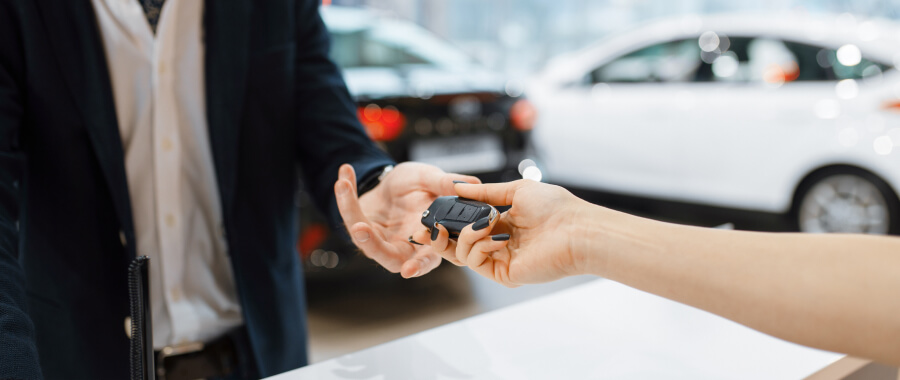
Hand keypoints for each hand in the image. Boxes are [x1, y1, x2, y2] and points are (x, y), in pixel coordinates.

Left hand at [334, 162, 479, 277]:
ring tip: (344, 188)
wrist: (392, 181)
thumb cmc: (417, 186)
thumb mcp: (430, 178)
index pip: (429, 259)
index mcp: (429, 239)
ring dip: (352, 214)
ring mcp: (381, 242)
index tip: (409, 269)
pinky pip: (352, 217)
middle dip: (374, 246)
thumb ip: (445, 183)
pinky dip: (346, 196)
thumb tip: (472, 184)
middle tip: (360, 228)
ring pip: (366, 240)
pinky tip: (345, 175)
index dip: (420, 266)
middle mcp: (405, 246)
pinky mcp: (362, 231)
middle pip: (391, 259)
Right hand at [413, 180, 591, 286]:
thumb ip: (484, 192)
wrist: (577, 230)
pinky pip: (475, 262)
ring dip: (466, 235)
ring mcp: (501, 259)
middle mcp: (500, 242)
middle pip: (458, 243)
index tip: (433, 211)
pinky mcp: (504, 274)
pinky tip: (496, 237)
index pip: (468, 224)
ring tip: (485, 224)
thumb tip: (459, 187)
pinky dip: (478, 246)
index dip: (450, 219)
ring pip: (462, 254)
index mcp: (504, 223)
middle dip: (440, 234)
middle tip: (428, 225)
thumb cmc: (556, 208)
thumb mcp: (516, 190)